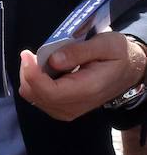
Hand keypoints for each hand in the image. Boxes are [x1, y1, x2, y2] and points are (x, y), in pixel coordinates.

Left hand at [19, 33, 146, 120]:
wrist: (128, 71)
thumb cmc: (118, 55)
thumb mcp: (106, 45)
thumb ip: (78, 52)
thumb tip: (53, 60)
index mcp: (87, 90)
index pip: (50, 92)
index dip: (32, 74)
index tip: (27, 54)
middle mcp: (75, 106)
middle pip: (36, 95)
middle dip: (28, 72)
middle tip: (34, 53)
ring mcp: (67, 110)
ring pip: (33, 97)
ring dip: (30, 77)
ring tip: (39, 60)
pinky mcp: (62, 108)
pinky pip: (38, 97)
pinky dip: (34, 82)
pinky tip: (42, 69)